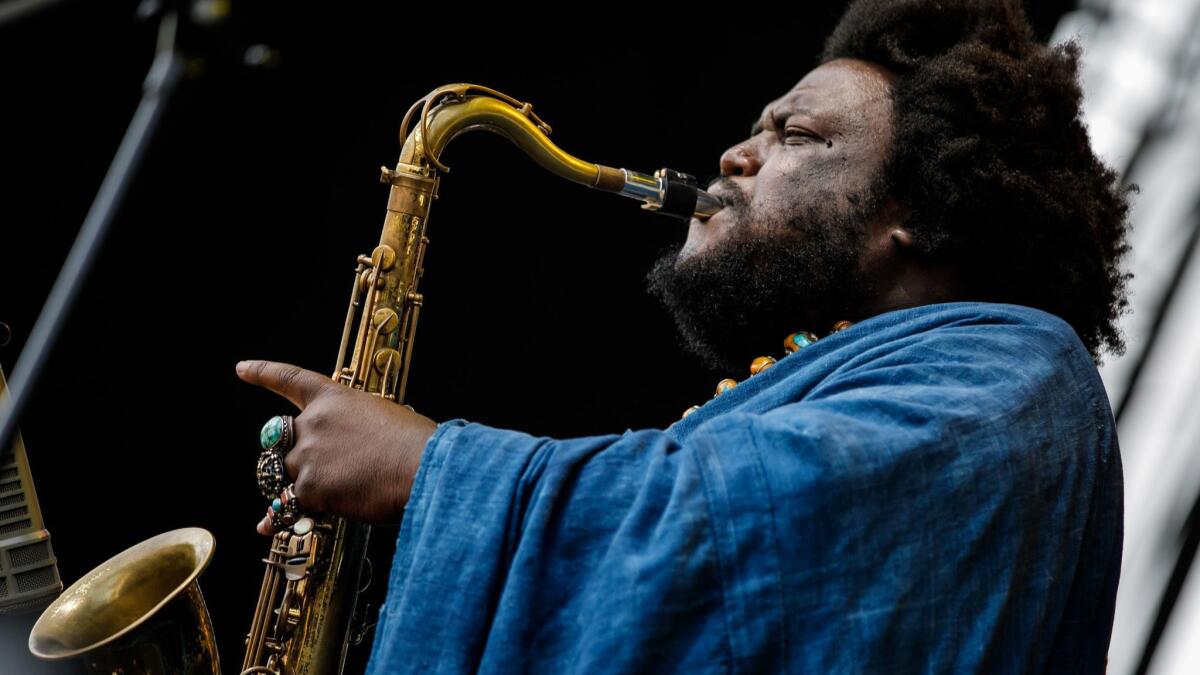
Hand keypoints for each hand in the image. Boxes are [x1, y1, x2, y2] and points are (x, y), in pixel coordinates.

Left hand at [235, 360, 437, 535]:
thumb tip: (344, 454)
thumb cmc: (417, 444)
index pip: (291, 379)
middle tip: (307, 469)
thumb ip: (354, 429)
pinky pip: (283, 505)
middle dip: (289, 454)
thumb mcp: (384, 419)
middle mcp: (314, 422)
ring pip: (284, 474)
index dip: (263, 373)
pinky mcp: (311, 488)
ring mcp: (309, 455)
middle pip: (280, 439)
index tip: (242, 369)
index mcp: (335, 398)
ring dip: (298, 485)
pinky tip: (267, 526)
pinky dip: (276, 518)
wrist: (424, 467)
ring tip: (322, 496)